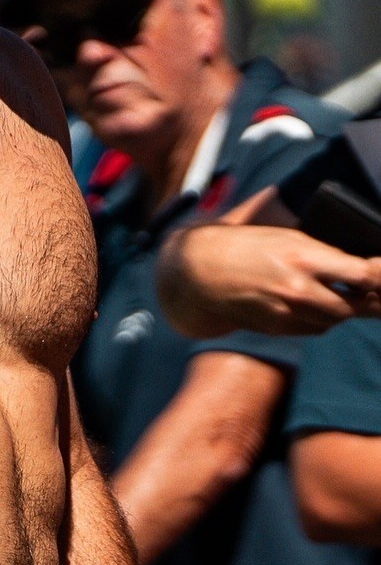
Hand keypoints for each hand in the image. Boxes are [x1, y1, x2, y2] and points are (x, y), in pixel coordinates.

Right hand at [158, 191, 380, 337]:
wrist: (201, 272)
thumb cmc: (244, 245)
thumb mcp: (286, 236)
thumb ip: (322, 251)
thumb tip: (356, 260)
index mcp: (302, 256)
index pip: (361, 274)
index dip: (379, 277)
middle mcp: (298, 288)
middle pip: (354, 306)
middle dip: (368, 300)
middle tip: (374, 292)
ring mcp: (287, 312)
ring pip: (335, 320)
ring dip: (344, 310)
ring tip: (346, 296)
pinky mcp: (278, 328)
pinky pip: (314, 329)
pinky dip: (322, 319)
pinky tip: (319, 305)